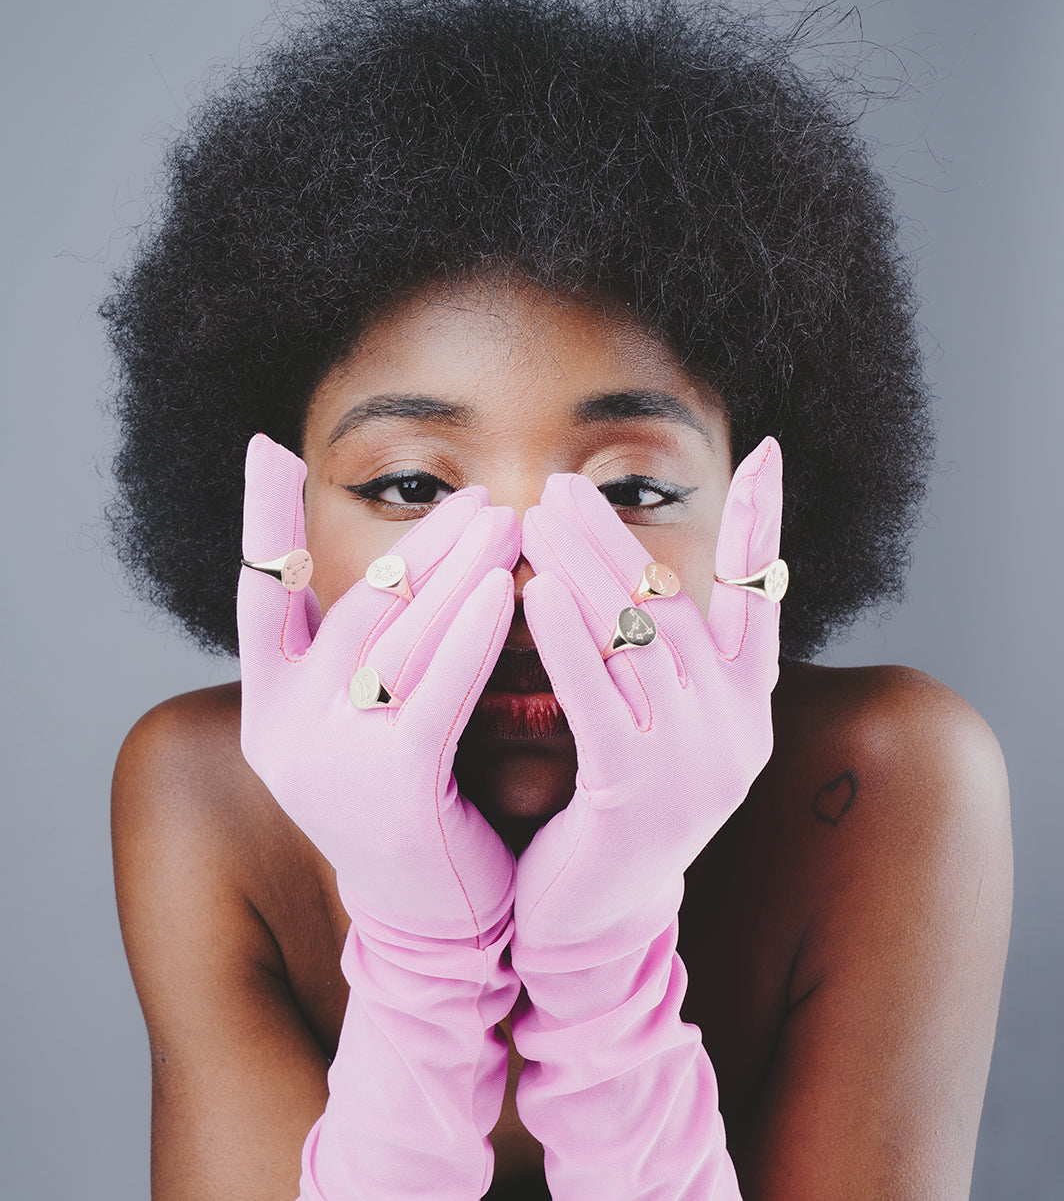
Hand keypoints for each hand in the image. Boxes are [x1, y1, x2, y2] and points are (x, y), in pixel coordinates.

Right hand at [239, 433, 524, 1199]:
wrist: (435, 915)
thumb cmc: (414, 797)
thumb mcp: (370, 718)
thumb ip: (363, 648)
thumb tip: (399, 557)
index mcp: (270, 705)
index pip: (256, 595)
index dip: (259, 520)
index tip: (264, 447)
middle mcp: (284, 726)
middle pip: (353, 603)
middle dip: (418, 544)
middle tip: (474, 500)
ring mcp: (329, 757)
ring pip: (396, 634)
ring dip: (454, 570)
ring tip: (503, 522)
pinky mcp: (391, 785)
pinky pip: (437, 687)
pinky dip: (472, 632)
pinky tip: (508, 590)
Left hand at [515, 437, 782, 953]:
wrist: (589, 917)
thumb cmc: (608, 799)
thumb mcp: (645, 716)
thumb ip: (651, 649)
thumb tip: (625, 556)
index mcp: (743, 704)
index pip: (762, 595)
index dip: (762, 523)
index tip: (765, 451)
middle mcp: (735, 728)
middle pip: (675, 604)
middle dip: (617, 536)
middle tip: (564, 483)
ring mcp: (698, 765)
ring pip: (640, 640)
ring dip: (586, 569)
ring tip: (538, 516)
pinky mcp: (642, 796)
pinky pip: (603, 700)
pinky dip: (571, 642)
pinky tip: (536, 594)